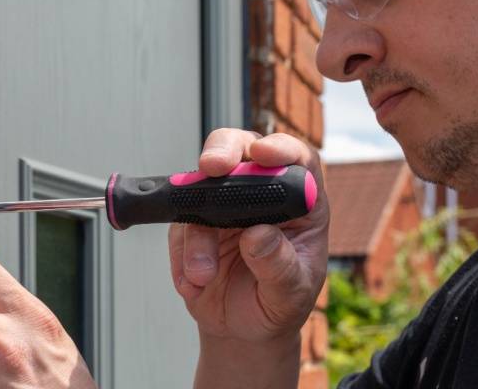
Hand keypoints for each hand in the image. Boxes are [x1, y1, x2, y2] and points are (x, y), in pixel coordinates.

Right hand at [168, 129, 328, 387]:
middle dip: (223, 151)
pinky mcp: (192, 221)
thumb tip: (260, 235)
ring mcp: (223, 204)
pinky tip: (194, 283)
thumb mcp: (290, 295)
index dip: (281, 148)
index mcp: (299, 204)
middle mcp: (261, 193)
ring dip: (197, 234)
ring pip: (200, 190)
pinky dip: (181, 254)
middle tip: (211, 167)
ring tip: (203, 275)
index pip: (297, 160)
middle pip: (242, 149)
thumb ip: (279, 267)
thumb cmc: (278, 304)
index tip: (263, 153)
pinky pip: (178, 225)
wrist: (243, 329)